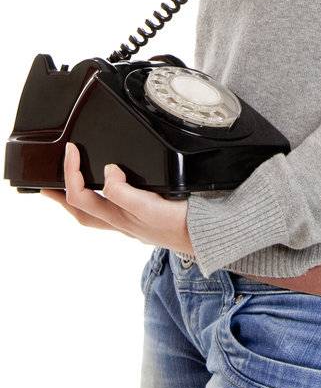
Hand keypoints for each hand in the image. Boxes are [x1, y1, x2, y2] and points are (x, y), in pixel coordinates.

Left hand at [41, 142, 194, 256]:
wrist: (206, 236)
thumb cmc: (181, 224)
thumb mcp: (149, 208)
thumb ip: (124, 192)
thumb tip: (108, 172)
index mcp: (119, 218)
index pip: (83, 197)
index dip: (74, 174)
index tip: (75, 151)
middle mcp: (121, 222)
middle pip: (81, 212)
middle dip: (61, 197)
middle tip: (46, 183)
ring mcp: (132, 223)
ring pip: (94, 215)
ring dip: (76, 202)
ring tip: (64, 190)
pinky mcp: (144, 219)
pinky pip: (112, 213)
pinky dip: (100, 203)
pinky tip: (106, 196)